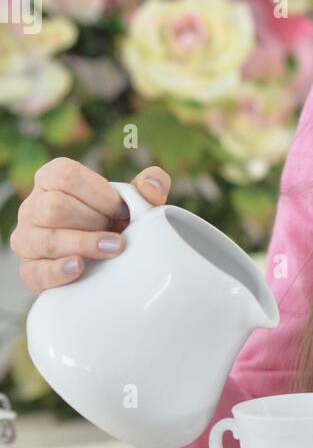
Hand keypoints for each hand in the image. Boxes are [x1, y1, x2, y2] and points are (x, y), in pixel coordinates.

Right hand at [10, 158, 171, 292]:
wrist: (103, 259)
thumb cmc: (115, 220)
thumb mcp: (134, 199)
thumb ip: (151, 184)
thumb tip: (152, 189)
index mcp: (53, 178)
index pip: (65, 176)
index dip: (98, 193)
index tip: (121, 209)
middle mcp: (33, 205)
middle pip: (54, 207)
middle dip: (93, 221)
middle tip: (117, 233)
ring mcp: (26, 238)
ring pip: (47, 238)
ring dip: (84, 244)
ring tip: (113, 249)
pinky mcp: (29, 269)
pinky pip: (35, 271)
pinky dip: (59, 271)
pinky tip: (80, 268)